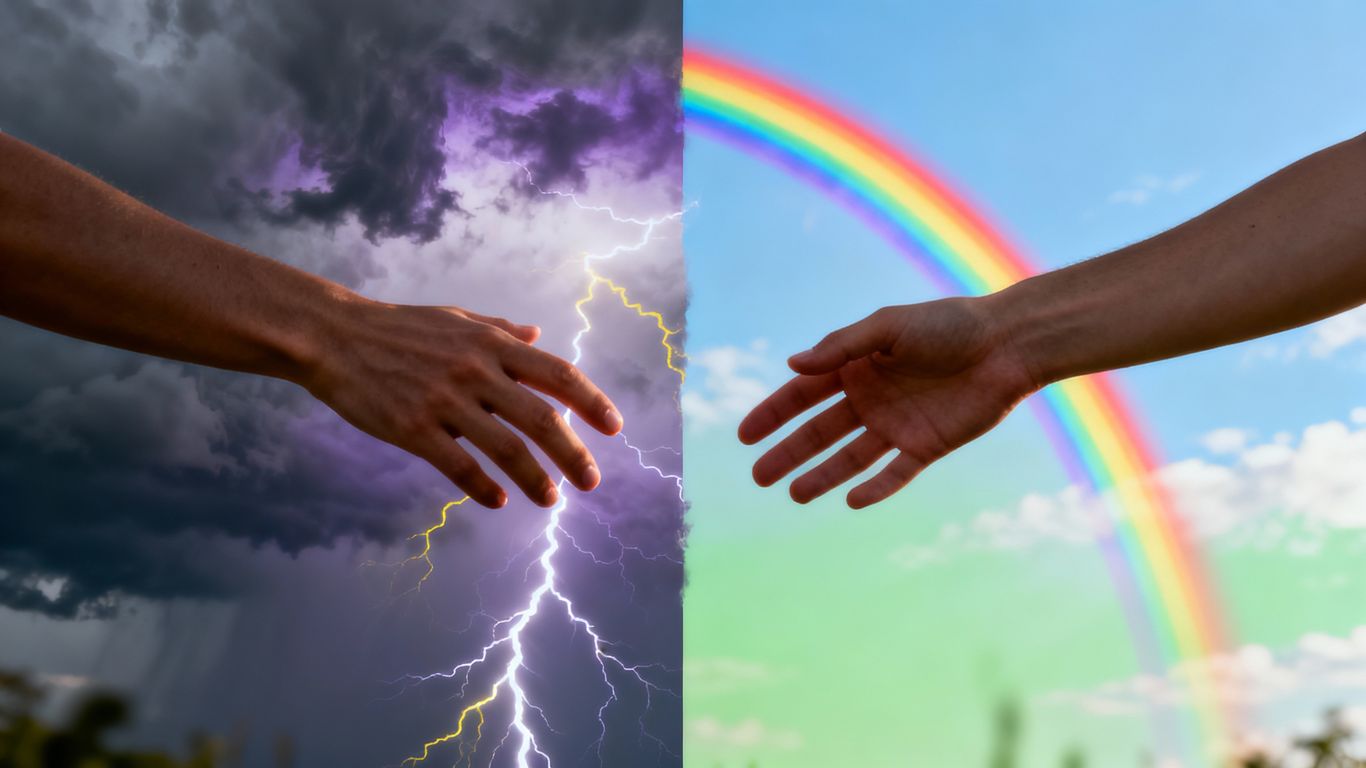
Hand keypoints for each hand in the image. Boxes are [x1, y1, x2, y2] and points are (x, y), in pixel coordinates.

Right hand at [300, 296, 622, 508]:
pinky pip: (459, 466)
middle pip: (541, 419)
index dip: (591, 402)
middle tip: (590, 482)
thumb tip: (537, 334)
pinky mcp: (413, 428)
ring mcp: (444, 401)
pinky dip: (484, 488)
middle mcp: (476, 371)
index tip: (613, 427)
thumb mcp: (456, 319)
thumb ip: (499, 331)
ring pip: (506, 448)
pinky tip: (497, 501)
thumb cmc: (399, 327)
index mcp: (492, 344)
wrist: (334, 336)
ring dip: (534, 480)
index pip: (557, 374)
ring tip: (550, 500)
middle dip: (573, 454)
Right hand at [738, 298, 1037, 508]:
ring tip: (794, 496)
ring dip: (822, 476)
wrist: (1006, 345)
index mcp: (856, 366)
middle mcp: (871, 398)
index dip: (773, 414)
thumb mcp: (889, 326)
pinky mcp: (926, 446)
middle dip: (788, 453)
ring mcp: (897, 425)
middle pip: (819, 432)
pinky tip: (851, 501)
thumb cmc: (948, 325)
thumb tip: (792, 366)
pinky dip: (875, 488)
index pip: (803, 394)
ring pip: (850, 458)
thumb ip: (842, 346)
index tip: (745, 436)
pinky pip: (895, 473)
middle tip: (759, 476)